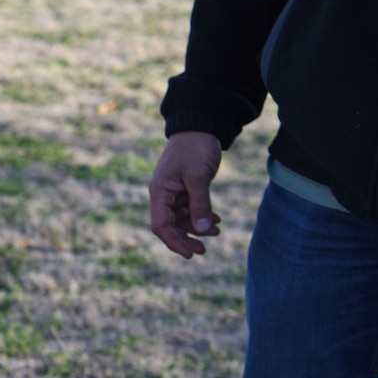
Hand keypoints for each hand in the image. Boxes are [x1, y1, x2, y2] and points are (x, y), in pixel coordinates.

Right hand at [148, 132, 223, 257]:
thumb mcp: (198, 176)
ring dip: (197, 228)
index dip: (174, 242)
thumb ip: (200, 204)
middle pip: (170, 226)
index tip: (190, 253)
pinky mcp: (185, 188)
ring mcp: (174, 192)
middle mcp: (163, 195)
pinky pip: (191, 208)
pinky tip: (216, 221)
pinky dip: (202, 216)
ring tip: (217, 232)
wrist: (201, 124)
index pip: (160, 225)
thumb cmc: (196, 147)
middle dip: (186, 238)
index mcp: (160, 192)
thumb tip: (203, 229)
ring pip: (182, 219)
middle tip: (203, 250)